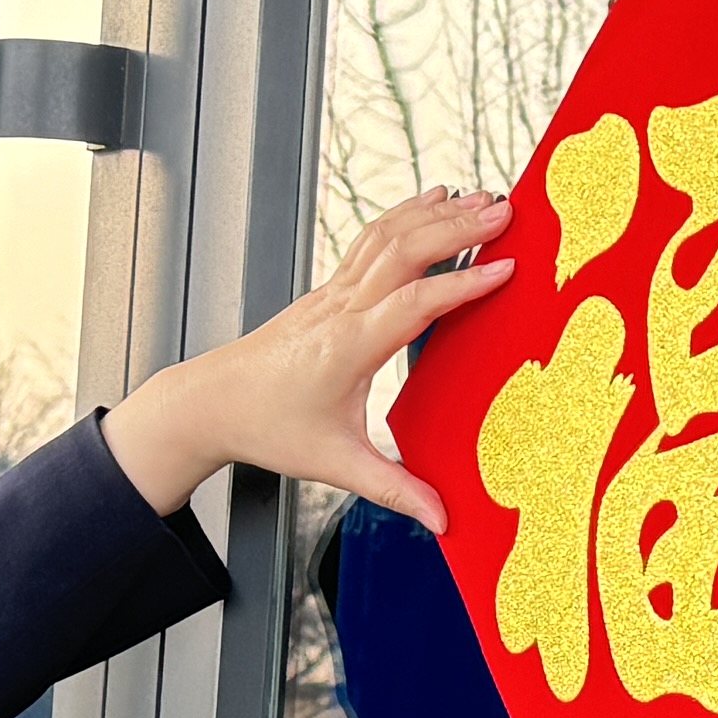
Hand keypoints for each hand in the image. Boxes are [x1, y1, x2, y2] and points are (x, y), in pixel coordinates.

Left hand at [114, 186, 512, 529]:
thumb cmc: (267, 427)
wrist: (211, 402)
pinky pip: (372, 240)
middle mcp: (341, 309)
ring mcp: (333, 293)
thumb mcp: (335, 465)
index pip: (414, 304)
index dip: (462, 285)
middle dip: (458, 226)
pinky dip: (406, 216)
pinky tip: (430, 203)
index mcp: (348, 347)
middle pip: (404, 251)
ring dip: (435, 213)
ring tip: (481, 198)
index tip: (506, 269)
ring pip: (387, 236)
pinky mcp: (329, 290)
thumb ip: (394, 489)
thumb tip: (442, 518)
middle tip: (505, 210)